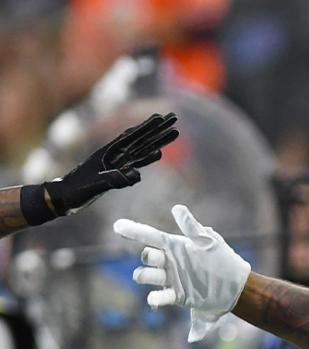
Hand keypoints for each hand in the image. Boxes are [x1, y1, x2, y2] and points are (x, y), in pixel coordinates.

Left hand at [46, 112, 178, 214]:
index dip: (148, 128)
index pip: (133, 138)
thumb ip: (112, 179)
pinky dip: (148, 157)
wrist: (62, 198)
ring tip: (172, 132)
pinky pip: (136, 163)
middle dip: (157, 129)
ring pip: (141, 149)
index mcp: (108, 153)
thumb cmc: (74, 191)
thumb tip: (135, 175)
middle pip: (140, 139)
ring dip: (157, 141)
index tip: (162, 117)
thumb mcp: (93, 186)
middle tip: (173, 118)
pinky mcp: (117, 173)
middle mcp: (114, 155)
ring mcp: (116, 164)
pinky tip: (156, 152)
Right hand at [113, 204, 250, 341]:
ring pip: (146, 276)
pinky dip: (155, 300)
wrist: (236, 286)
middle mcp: (169, 262)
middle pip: (147, 257)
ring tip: (152, 276)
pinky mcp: (177, 296)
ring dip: (145, 276)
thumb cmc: (223, 259)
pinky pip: (160, 297)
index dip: (134, 230)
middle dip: (148, 257)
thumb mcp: (209, 242)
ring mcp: (171, 279)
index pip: (151, 236)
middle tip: (156, 257)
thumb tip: (177, 208)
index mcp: (175, 246)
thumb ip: (192, 227)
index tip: (117, 226)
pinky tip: (153, 300)